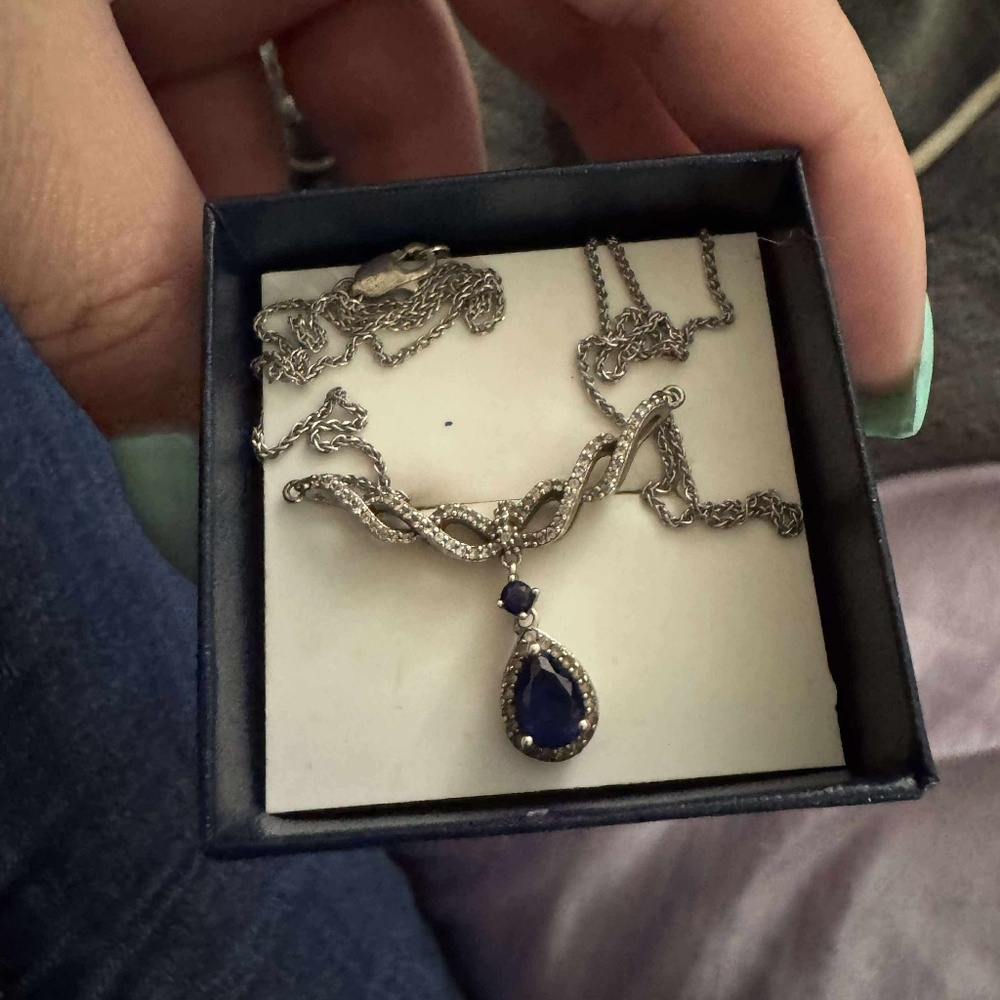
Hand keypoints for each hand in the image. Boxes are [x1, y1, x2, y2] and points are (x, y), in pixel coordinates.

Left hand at [0, 0, 923, 434]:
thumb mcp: (3, 56)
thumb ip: (106, 256)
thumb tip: (189, 472)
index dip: (824, 156)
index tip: (875, 335)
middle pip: (595, 43)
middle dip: (634, 225)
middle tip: (673, 388)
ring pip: (415, 104)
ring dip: (414, 267)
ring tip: (432, 405)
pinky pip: (272, 110)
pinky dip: (265, 229)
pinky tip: (241, 325)